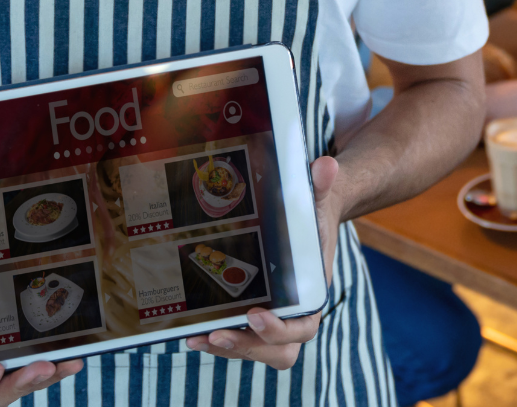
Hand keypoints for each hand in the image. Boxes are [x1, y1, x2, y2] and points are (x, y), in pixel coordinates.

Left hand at [185, 156, 338, 368]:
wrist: (310, 219)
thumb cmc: (314, 214)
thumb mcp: (317, 200)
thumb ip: (320, 186)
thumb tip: (325, 165)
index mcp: (313, 293)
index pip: (304, 327)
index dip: (280, 330)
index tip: (255, 315)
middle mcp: (294, 313)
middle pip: (278, 351)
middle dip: (248, 348)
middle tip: (218, 333)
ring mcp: (273, 318)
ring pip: (254, 350)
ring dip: (227, 348)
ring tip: (198, 336)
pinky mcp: (252, 317)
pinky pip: (238, 340)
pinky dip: (216, 340)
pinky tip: (190, 331)